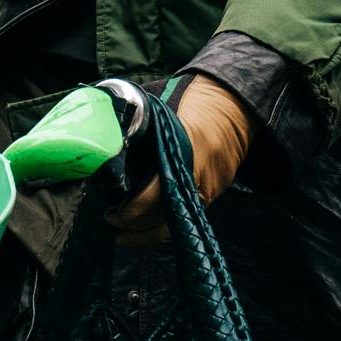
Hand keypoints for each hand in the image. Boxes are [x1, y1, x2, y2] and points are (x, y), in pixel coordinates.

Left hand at [109, 75, 255, 247]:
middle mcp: (194, 180)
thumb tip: (106, 140)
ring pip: (174, 225)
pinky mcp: (211, 195)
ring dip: (146, 234)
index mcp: (180, 157)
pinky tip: (145, 229)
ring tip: (123, 236)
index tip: (112, 214)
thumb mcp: (163, 113)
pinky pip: (184, 217)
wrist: (234, 108)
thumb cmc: (196, 104)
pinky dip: (163, 225)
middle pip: (162, 218)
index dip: (131, 211)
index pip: (152, 196)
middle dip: (133, 226)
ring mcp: (205, 191)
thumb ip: (139, 131)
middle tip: (111, 221)